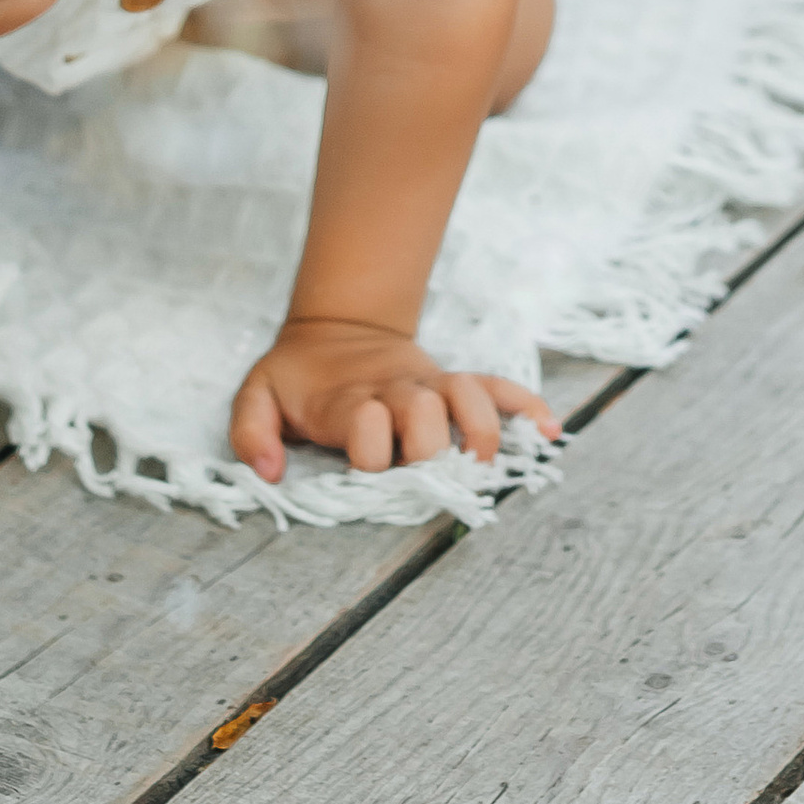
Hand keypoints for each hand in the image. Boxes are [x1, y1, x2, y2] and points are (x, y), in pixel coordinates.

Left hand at [230, 315, 558, 481]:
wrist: (336, 327)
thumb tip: (269, 472)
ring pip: (469, 398)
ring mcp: (430, 387)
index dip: (368, 451)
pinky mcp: (452, 382)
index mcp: (349, 403)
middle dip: (428, 451)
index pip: (367, 428)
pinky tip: (552, 430)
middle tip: (424, 476)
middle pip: (426, 419)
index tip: (364, 466)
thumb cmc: (297, 376)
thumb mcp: (257, 394)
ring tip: (483, 465)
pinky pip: (497, 387)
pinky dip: (525, 406)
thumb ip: (251, 431)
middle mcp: (397, 394)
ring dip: (481, 433)